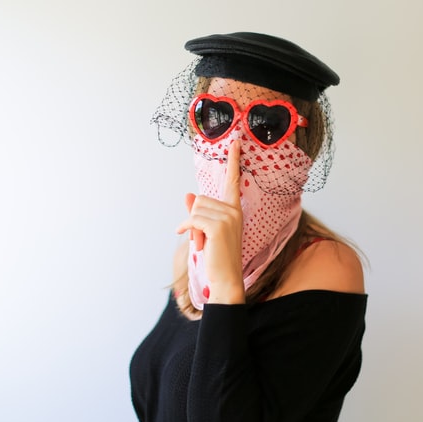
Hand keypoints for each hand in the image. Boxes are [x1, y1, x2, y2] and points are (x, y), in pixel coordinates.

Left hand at [176, 140, 244, 303]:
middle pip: (200, 199)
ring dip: (192, 227)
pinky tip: (194, 242)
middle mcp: (234, 210)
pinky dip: (187, 229)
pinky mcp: (218, 226)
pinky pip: (192, 219)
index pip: (233, 181)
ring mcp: (228, 217)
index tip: (236, 142)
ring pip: (195, 209)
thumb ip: (198, 211)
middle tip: (204, 238)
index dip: (233, 161)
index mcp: (235, 209)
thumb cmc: (217, 256)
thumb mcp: (207, 231)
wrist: (226, 278)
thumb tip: (188, 194)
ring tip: (204, 243)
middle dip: (194, 218)